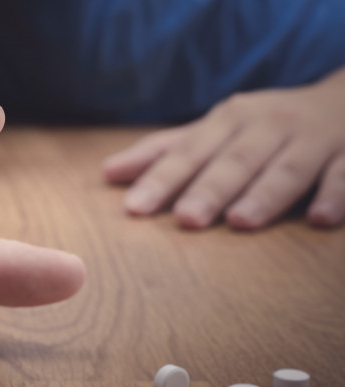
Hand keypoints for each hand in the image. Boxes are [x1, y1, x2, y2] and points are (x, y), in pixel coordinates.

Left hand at [101, 69, 344, 229]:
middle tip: (187, 219)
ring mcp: (312, 141)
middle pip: (235, 162)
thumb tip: (107, 172)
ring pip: (287, 169)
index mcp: (228, 122)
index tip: (133, 209)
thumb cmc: (263, 127)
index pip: (188, 154)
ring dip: (264, 194)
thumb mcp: (214, 131)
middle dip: (210, 189)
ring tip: (241, 221)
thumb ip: (164, 153)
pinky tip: (319, 219)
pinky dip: (334, 195)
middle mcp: (268, 128)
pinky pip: (344, 176)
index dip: (161, 180)